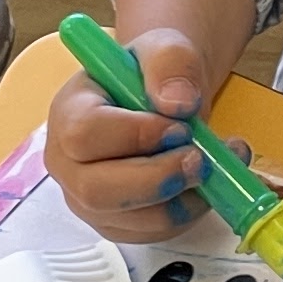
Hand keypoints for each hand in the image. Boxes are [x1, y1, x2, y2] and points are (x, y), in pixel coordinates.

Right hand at [46, 0, 259, 242]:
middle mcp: (67, 163)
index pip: (84, 134)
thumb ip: (171, 63)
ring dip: (182, 199)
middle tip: (201, 159)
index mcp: (68, 112)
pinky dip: (188, 213)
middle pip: (96, 190)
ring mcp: (88, 200)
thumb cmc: (152, 74)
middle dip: (157, 179)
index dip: (135, 135)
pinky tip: (206, 184)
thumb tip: (178, 103)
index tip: (180, 125)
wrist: (163, 100)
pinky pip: (151, 232)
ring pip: (129, 220)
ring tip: (214, 165)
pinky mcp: (117, 223)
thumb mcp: (164, 49)